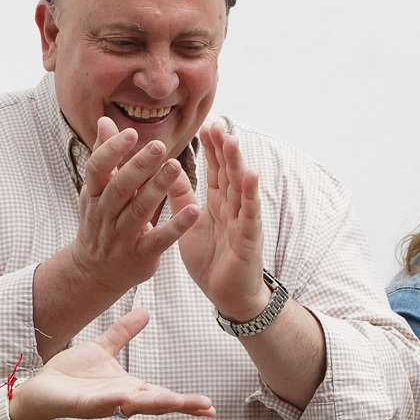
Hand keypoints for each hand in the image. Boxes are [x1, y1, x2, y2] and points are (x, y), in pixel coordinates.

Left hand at [9, 309, 214, 419]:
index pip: (162, 393)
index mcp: (128, 386)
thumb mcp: (102, 347)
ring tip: (177, 401)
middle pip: (155, 403)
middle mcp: (120, 398)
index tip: (210, 405)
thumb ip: (124, 332)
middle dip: (180, 405)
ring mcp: (102, 404)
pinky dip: (114, 401)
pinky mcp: (81, 405)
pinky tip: (127, 397)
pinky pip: (100, 404)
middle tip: (206, 407)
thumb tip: (146, 312)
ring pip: (133, 405)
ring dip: (155, 404)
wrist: (38, 386)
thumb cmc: (70, 373)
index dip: (186, 400)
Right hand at [63, 119, 200, 301]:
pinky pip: (159, 240)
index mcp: (94, 195)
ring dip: (157, 189)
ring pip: (139, 211)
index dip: (112, 151)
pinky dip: (176, 226)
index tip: (131, 133)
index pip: (97, 169)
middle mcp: (105, 215)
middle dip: (138, 167)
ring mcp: (121, 237)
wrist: (94, 273)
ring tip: (176, 167)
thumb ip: (105, 157)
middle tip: (160, 146)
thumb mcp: (96, 191)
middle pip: (120, 188)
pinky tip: (194, 210)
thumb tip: (104, 120)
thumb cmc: (101, 222)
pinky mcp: (140, 255)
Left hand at [170, 123, 268, 320]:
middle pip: (228, 173)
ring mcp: (243, 221)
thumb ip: (182, 198)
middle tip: (218, 124)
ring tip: (232, 141)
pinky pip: (249, 214)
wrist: (227, 295)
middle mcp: (233, 208)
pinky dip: (250, 195)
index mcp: (218, 204)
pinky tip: (250, 176)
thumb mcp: (191, 224)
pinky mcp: (249, 238)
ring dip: (237, 164)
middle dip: (223, 149)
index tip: (206, 126)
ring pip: (240, 188)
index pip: (215, 171)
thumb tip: (168, 170)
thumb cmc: (212, 259)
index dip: (211, 150)